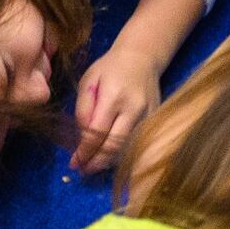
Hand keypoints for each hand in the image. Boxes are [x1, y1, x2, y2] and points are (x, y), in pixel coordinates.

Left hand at [70, 36, 166, 173]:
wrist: (142, 58)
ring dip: (109, 162)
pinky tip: (110, 158)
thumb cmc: (110, 68)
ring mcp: (148, 116)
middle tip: (83, 170)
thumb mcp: (88, 81)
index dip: (85, 151)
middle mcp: (134, 109)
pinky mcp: (155, 121)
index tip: (74, 163)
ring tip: (93, 167)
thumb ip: (83, 109)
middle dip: (97, 162)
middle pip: (115, 146)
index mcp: (114, 96)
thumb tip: (81, 138)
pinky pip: (137, 144)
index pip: (97, 132)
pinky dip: (122, 155)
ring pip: (128, 149)